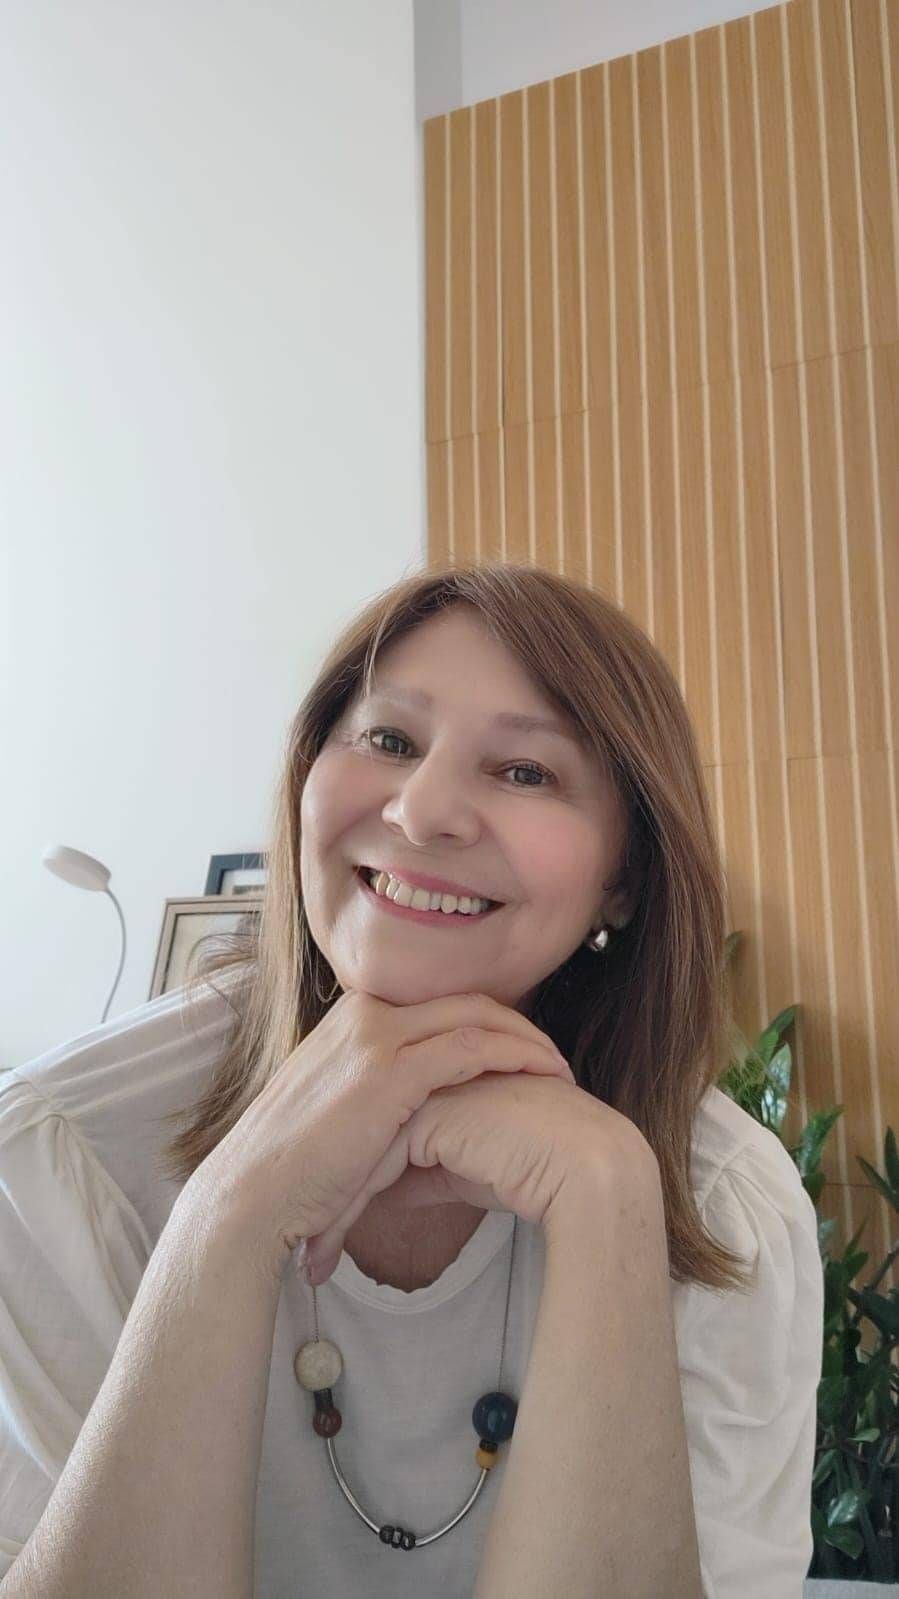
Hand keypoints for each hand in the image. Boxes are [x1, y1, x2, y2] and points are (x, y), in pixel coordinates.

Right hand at [178, 988, 574, 1288]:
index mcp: (351, 1019)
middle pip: (466, 1001)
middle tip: (553, 1058)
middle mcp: (365, 1013)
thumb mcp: (338, 1116)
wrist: (253, 1193)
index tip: (522, 1054)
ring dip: (527, 1041)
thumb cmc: (293, 1172)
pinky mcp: (391, 1067)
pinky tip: (544, 1079)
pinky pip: (474, 1048)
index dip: (487, 1025)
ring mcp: (377, 1035)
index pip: (438, 1006)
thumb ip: (377, 1100)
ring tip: (560, 1071)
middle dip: (517, 1026)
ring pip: (477, 1017)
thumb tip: (414, 1121)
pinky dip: (516, 1058)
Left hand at [302, 1061, 648, 1283]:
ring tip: (314, 1262)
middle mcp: (419, 1072)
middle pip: (351, 1136)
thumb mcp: (463, 1174)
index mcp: (424, 1078)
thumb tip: (390, 1188)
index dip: (342, 1180)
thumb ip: (425, 1170)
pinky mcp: (432, 1112)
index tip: (321, 1227)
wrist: (583, 1169)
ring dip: (330, 1210)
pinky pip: (374, 1165)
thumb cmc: (532, 1170)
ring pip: (355, 1150)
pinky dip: (348, 1213)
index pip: (365, 1126)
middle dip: (324, 1195)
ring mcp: (425, 1085)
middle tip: (307, 1252)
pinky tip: (333, 1254)